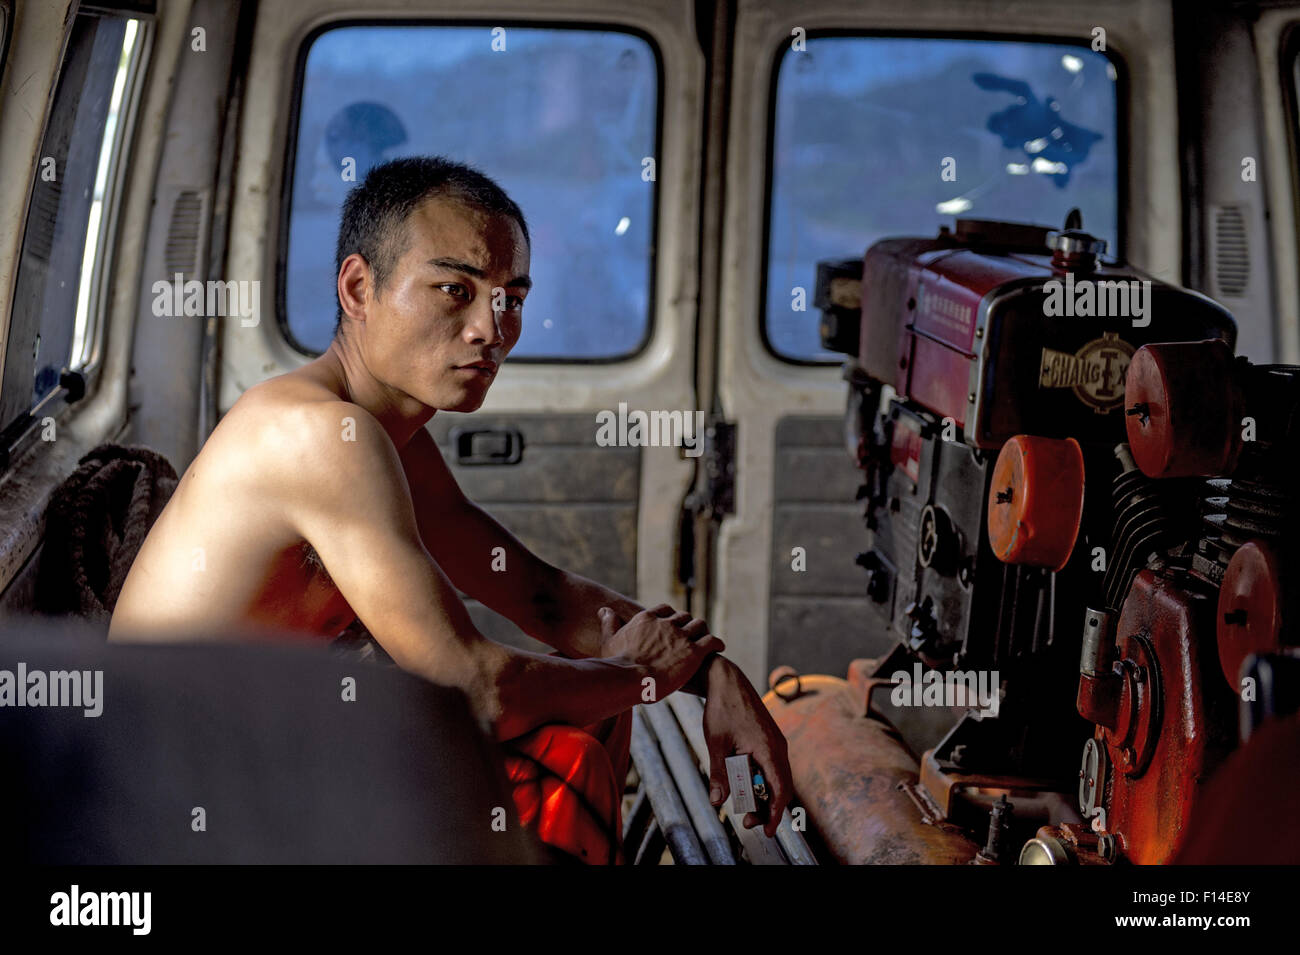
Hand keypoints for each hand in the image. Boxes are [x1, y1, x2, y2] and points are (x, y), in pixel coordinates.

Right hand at [598, 603, 723, 700]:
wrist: (629, 678)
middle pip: (684, 616)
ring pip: (699, 625)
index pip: (664, 609)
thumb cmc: (616, 664)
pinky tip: (720, 647)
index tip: (673, 623)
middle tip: (691, 634)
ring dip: (703, 631)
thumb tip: (603, 610)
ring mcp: (681, 637)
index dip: (670, 616)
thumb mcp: (609, 640)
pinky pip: (711, 641)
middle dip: (688, 624)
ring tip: (706, 638)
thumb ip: (609, 623)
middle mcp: (666, 623)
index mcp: (647, 618)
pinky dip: (717, 642)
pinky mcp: (694, 652)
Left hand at [702, 660, 792, 837]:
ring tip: (745, 806)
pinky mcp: (770, 740)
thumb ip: (720, 774)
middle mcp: (778, 747)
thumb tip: (718, 801)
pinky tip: (746, 786)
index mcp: (769, 749)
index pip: (780, 790)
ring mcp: (776, 743)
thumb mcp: (717, 743)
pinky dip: (762, 781)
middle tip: (748, 821)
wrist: (727, 681)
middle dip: (768, 808)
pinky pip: (772, 767)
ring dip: (764, 795)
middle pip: (782, 788)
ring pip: (778, 778)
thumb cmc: (723, 708)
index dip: (775, 813)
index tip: (767, 830)